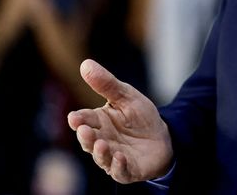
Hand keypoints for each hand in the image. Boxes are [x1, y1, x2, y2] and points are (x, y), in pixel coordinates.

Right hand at [68, 59, 172, 182]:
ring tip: (101, 144)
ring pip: (101, 157)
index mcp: (99, 121)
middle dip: (85, 136)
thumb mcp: (126, 96)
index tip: (74, 118)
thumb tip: (85, 64)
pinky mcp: (128, 170)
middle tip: (84, 130)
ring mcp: (113, 156)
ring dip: (100, 152)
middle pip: (88, 140)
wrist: (162, 136)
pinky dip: (118, 166)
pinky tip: (120, 157)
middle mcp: (102, 140)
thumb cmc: (139, 116)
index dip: (78, 120)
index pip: (84, 120)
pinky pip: (120, 171)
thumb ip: (106, 84)